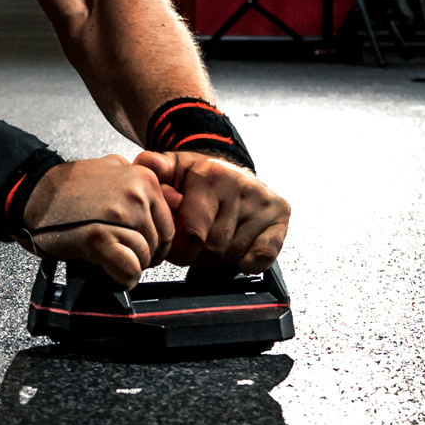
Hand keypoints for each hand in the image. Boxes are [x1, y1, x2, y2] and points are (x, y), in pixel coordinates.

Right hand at [19, 155, 176, 288]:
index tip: (134, 242)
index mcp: (144, 177)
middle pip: (158, 243)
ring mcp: (119, 215)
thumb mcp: (113, 168)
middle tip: (118, 252)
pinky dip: (121, 276)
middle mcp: (136, 194)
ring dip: (128, 264)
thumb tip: (175, 200)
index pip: (168, 224)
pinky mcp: (99, 238)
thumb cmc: (69, 187)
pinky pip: (129, 269)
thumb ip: (143, 183)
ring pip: (144, 258)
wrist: (31, 193)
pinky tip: (108, 267)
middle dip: (142, 254)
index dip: (152, 240)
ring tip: (107, 256)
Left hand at [133, 149, 290, 273]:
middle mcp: (239, 186)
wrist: (228, 168)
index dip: (178, 248)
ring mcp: (261, 201)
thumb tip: (145, 162)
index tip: (174, 243)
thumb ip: (155, 168)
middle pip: (212, 248)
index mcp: (210, 175)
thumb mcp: (172, 168)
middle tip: (193, 243)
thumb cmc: (196, 176)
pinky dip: (250, 262)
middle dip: (197, 254)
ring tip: (211, 239)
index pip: (192, 234)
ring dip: (218, 258)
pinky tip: (239, 251)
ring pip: (233, 254)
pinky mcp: (280, 213)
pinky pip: (265, 255)